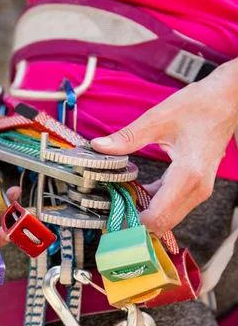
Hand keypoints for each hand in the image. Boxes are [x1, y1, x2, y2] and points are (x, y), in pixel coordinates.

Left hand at [92, 60, 237, 236]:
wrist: (227, 101)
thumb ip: (127, 137)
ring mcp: (199, 190)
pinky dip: (154, 204)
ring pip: (168, 217)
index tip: (110, 219)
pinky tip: (136, 192)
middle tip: (110, 213)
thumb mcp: (158, 118)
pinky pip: (172, 205)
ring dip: (144, 214)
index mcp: (187, 174)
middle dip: (136, 223)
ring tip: (119, 202)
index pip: (158, 217)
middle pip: (163, 224)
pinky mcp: (197, 186)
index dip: (133, 224)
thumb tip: (99, 147)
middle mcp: (196, 188)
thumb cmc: (199, 106)